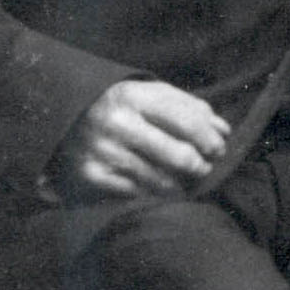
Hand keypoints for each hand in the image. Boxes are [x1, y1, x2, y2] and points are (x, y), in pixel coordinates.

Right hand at [49, 79, 230, 201]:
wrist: (64, 119)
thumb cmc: (122, 107)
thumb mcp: (151, 95)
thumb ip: (189, 108)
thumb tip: (224, 130)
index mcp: (135, 96)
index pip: (186, 120)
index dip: (209, 138)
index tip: (219, 148)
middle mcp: (117, 123)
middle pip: (176, 155)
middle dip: (199, 166)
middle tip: (205, 169)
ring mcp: (103, 152)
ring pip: (159, 179)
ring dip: (178, 185)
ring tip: (184, 181)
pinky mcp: (91, 177)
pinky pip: (135, 194)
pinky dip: (150, 194)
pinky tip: (157, 189)